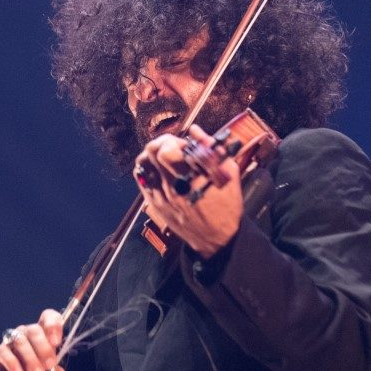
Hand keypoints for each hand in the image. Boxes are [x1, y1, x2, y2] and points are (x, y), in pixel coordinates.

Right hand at [0, 309, 64, 370]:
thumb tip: (56, 369)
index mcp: (43, 336)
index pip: (48, 317)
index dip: (53, 324)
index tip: (56, 342)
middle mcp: (26, 334)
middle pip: (34, 330)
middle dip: (44, 348)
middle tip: (49, 365)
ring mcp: (11, 342)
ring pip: (20, 340)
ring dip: (30, 358)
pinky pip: (4, 351)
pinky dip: (12, 362)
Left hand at [133, 124, 243, 258]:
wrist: (216, 239)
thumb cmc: (226, 205)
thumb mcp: (228, 174)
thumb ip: (212, 149)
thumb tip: (195, 130)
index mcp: (192, 178)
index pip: (167, 150)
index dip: (174, 141)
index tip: (184, 145)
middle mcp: (173, 186)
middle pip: (152, 153)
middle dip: (162, 143)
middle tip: (173, 147)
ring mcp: (161, 195)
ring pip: (143, 164)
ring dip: (152, 154)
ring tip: (164, 155)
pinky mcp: (155, 203)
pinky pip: (141, 179)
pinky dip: (147, 168)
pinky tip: (159, 168)